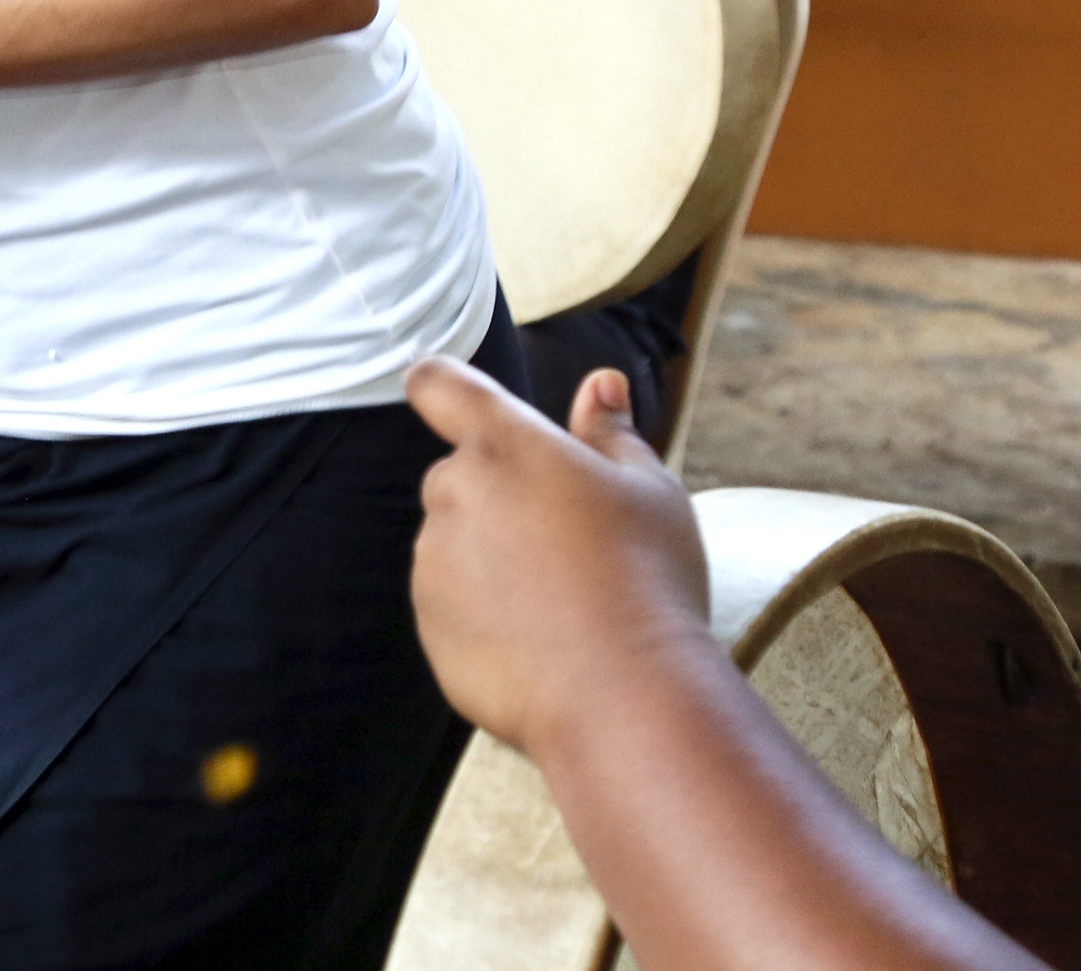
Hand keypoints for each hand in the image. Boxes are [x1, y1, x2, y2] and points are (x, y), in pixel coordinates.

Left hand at [406, 357, 712, 764]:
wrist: (627, 696)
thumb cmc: (648, 581)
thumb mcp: (649, 491)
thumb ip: (612, 433)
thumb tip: (600, 384)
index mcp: (503, 446)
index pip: (440, 386)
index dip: (440, 383)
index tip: (445, 390)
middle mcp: (453, 494)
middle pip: (459, 476)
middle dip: (500, 495)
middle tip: (568, 538)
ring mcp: (433, 563)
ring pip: (454, 542)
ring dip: (491, 556)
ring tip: (564, 599)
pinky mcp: (430, 625)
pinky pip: (452, 604)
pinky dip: (485, 613)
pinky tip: (543, 639)